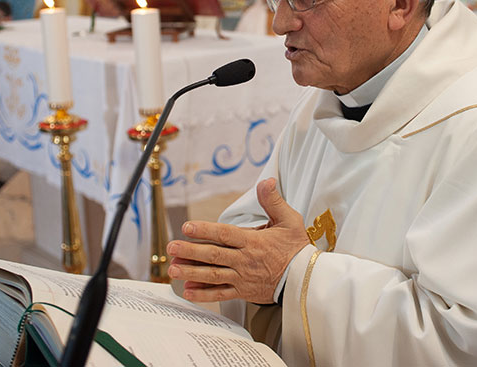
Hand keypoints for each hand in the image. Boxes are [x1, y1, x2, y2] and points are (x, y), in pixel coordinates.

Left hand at [166, 178, 309, 303]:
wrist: (305, 279)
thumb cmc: (296, 248)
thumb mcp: (289, 220)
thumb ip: (273, 201)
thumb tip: (266, 182)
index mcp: (253, 242)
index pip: (224, 234)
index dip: (204, 230)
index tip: (187, 227)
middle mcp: (245, 260)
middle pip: (213, 255)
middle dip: (190, 251)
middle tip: (171, 247)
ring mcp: (242, 278)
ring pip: (213, 276)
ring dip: (191, 273)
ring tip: (173, 269)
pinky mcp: (243, 292)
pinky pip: (220, 294)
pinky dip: (203, 294)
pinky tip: (188, 291)